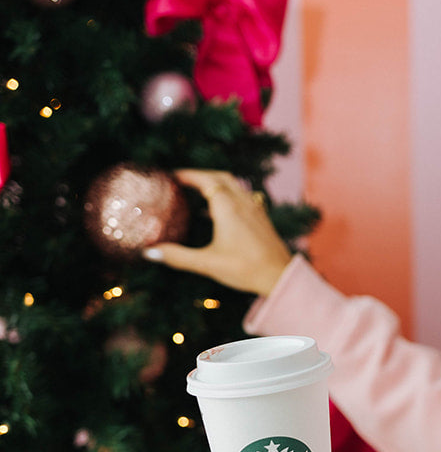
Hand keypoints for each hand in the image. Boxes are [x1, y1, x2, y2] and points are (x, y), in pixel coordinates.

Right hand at [143, 168, 292, 296]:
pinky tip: (220, 209)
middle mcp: (243, 202)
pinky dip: (228, 193)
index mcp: (228, 207)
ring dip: (215, 182)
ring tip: (197, 191)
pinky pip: (243, 195)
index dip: (187, 175)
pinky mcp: (262, 217)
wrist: (281, 276)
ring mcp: (255, 208)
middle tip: (182, 180)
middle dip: (200, 174)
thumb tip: (148, 252)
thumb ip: (177, 256)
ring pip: (234, 184)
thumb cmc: (246, 269)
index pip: (205, 180)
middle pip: (220, 177)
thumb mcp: (207, 263)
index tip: (171, 175)